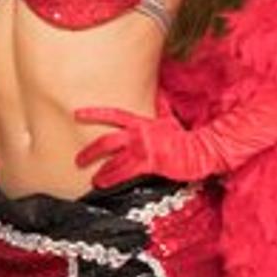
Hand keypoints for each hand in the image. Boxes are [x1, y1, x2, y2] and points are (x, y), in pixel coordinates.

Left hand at [73, 107, 218, 187]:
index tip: (77, 114)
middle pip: (107, 140)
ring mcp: (143, 148)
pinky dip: (112, 178)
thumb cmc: (184, 137)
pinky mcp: (149, 162)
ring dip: (100, 170)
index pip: (113, 115)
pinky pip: (125, 172)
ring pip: (114, 159)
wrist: (200, 151)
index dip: (94, 114)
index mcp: (141, 122)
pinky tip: (101, 184)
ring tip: (91, 179)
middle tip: (77, 159)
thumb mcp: (169, 119)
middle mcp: (139, 134)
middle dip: (90, 151)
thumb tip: (158, 92)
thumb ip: (159, 106)